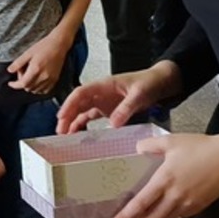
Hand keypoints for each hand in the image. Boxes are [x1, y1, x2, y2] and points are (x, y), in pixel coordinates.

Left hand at [7, 31, 72, 95]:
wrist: (59, 44)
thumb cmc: (43, 46)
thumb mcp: (28, 53)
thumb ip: (18, 63)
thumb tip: (10, 70)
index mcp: (35, 69)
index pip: (23, 84)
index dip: (15, 85)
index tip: (10, 83)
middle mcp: (43, 76)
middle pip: (28, 88)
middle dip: (22, 83)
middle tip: (23, 71)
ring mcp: (50, 79)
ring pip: (36, 90)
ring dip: (30, 86)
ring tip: (31, 74)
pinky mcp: (55, 80)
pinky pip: (45, 90)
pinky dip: (39, 88)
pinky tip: (37, 80)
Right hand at [56, 61, 181, 133]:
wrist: (158, 83)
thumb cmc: (148, 83)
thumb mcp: (138, 94)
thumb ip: (126, 108)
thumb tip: (113, 124)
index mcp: (104, 85)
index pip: (80, 93)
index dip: (69, 104)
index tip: (62, 116)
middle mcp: (99, 93)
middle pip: (77, 103)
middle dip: (66, 116)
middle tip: (60, 131)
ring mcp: (102, 101)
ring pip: (81, 110)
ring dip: (71, 121)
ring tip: (64, 135)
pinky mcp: (107, 109)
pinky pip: (90, 116)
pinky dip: (82, 124)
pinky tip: (76, 133)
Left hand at [114, 133, 218, 217]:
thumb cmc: (200, 148)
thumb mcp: (171, 141)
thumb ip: (150, 145)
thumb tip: (138, 150)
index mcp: (164, 180)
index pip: (141, 203)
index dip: (127, 214)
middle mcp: (174, 196)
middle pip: (152, 216)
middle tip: (133, 215)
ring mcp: (188, 203)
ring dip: (156, 217)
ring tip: (150, 211)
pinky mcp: (199, 206)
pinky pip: (180, 215)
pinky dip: (171, 214)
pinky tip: (170, 207)